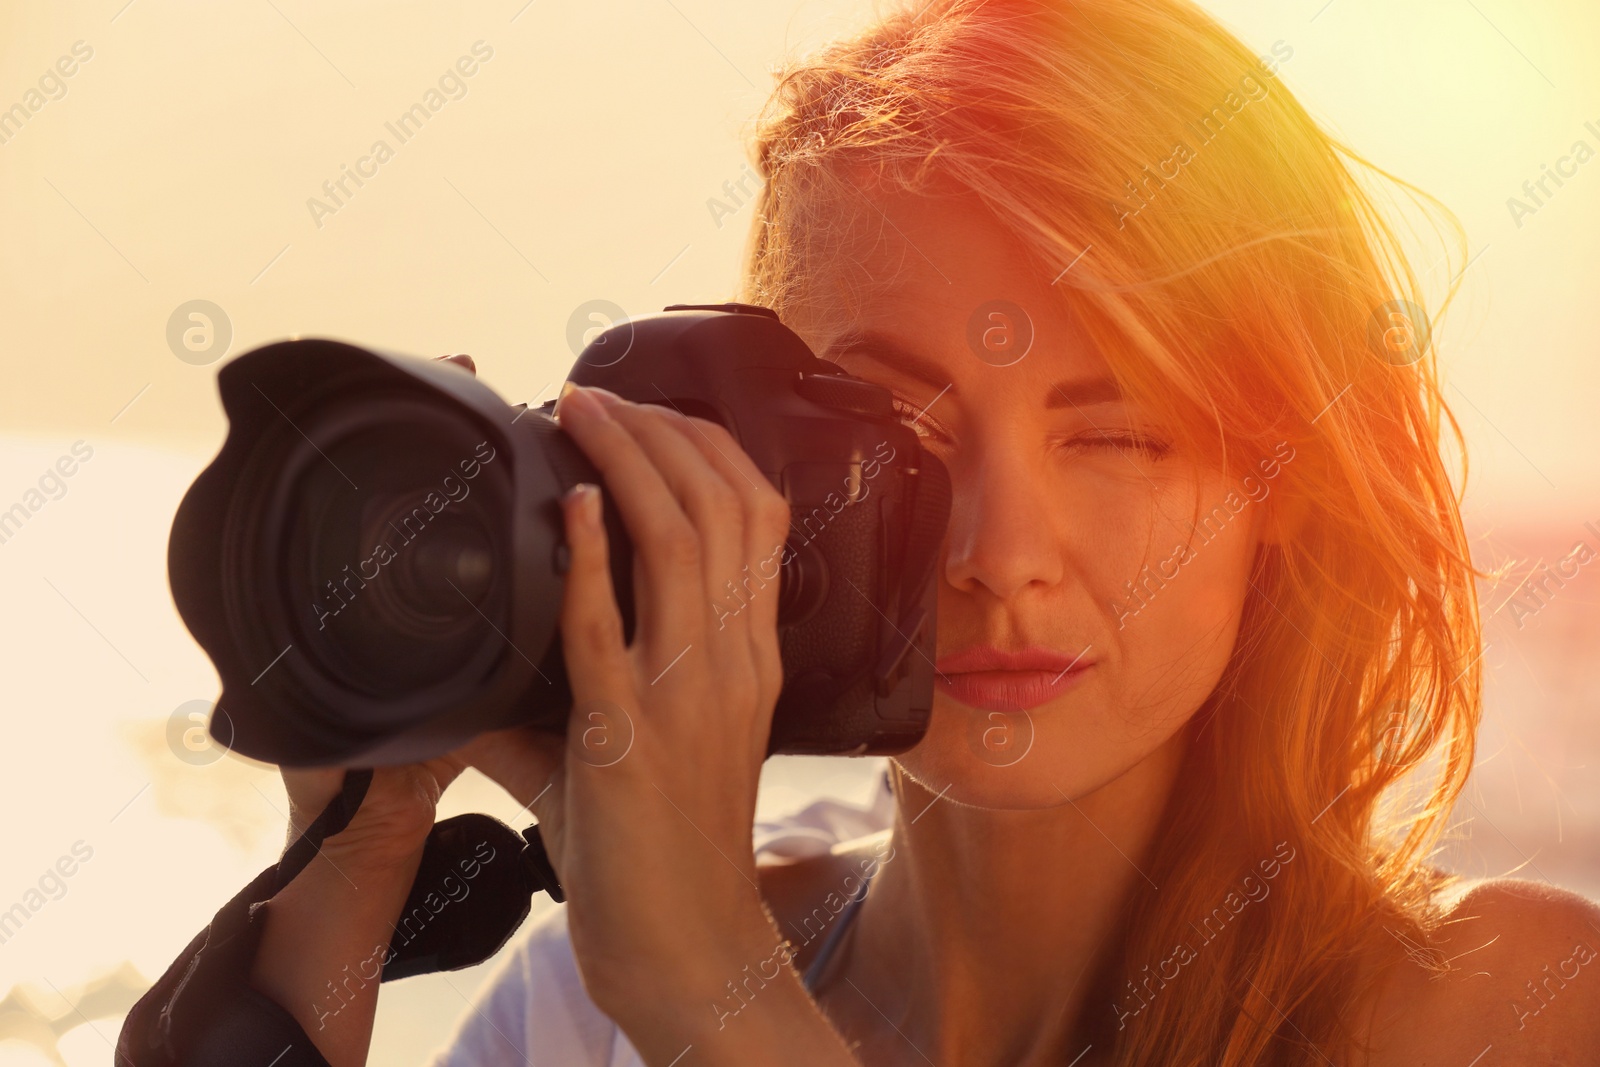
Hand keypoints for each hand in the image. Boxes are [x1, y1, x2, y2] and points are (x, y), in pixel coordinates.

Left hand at [444, 362, 793, 1031]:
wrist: (691, 951)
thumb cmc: (667, 852)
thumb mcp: (648, 751)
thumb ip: (573, 699)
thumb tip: (480, 671)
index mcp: (752, 657)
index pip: (761, 517)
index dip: (709, 446)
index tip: (653, 411)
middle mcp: (737, 662)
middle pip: (728, 505)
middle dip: (664, 430)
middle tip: (597, 394)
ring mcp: (692, 695)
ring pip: (686, 541)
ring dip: (630, 460)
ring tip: (580, 410)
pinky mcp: (632, 737)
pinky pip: (613, 626)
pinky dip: (594, 556)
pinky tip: (574, 502)